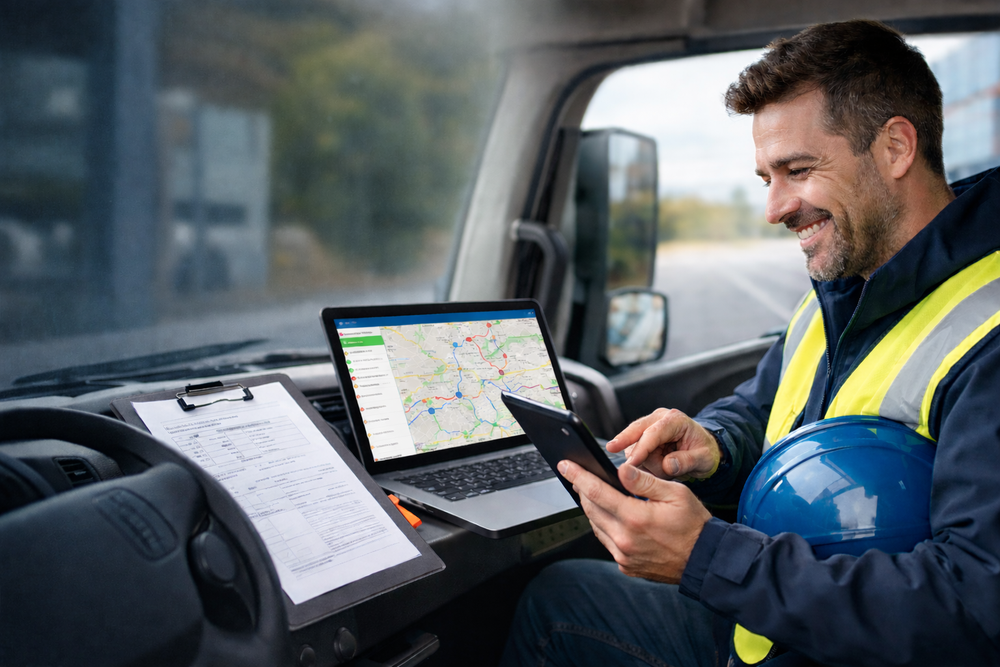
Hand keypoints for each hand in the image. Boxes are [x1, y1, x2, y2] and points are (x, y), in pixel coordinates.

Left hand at [559, 459, 710, 582]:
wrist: (705, 561)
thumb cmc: (694, 525)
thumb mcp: (675, 494)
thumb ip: (644, 481)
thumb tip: (621, 469)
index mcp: (635, 518)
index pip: (596, 492)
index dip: (578, 476)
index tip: (565, 466)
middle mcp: (625, 540)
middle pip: (591, 509)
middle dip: (582, 490)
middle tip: (578, 476)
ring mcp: (624, 556)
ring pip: (596, 526)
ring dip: (592, 508)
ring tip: (593, 493)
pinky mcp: (626, 566)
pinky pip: (607, 542)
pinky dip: (604, 526)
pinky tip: (611, 516)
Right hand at [606, 408, 720, 480]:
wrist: (704, 448)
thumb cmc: (705, 452)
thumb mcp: (704, 459)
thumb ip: (687, 461)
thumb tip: (668, 465)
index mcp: (675, 420)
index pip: (653, 433)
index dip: (641, 449)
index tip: (631, 464)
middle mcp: (660, 419)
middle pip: (635, 430)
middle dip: (625, 444)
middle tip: (616, 459)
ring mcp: (650, 426)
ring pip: (634, 445)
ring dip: (643, 462)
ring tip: (664, 470)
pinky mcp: (644, 436)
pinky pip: (634, 450)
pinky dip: (642, 462)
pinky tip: (656, 467)